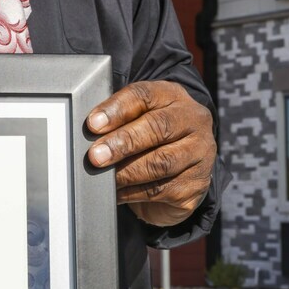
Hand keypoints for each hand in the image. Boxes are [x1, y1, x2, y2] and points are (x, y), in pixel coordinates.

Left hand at [86, 80, 215, 227]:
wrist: (181, 172)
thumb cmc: (150, 140)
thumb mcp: (136, 120)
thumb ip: (117, 121)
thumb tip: (88, 134)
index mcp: (173, 96)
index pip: (145, 95)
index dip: (117, 109)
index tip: (93, 124)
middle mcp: (193, 120)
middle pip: (158, 127)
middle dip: (123, 142)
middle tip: (96, 155)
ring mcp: (200, 153)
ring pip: (161, 163)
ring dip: (126, 172)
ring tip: (104, 177)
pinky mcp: (196, 184)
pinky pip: (161, 190)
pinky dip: (133, 193)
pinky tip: (116, 193)